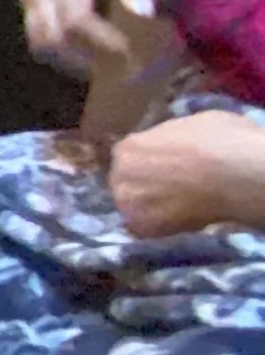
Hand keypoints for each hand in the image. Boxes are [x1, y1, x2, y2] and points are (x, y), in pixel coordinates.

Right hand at [22, 0, 178, 71]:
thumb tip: (139, 12)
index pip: (75, 20)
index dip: (104, 43)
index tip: (134, 53)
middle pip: (51, 37)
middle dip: (87, 56)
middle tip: (125, 62)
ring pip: (42, 45)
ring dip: (76, 58)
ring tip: (113, 58)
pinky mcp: (34, 7)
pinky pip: (43, 43)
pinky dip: (70, 53)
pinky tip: (100, 50)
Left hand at [109, 111, 264, 237]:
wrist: (234, 174)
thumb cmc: (221, 142)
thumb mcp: (192, 124)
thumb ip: (171, 138)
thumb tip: (177, 143)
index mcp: (128, 147)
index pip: (129, 158)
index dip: (147, 164)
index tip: (164, 170)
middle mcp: (119, 174)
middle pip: (127, 182)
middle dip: (145, 186)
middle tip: (172, 191)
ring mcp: (127, 202)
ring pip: (134, 207)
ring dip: (150, 208)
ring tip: (178, 208)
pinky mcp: (143, 227)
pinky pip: (147, 229)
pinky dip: (161, 227)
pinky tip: (180, 222)